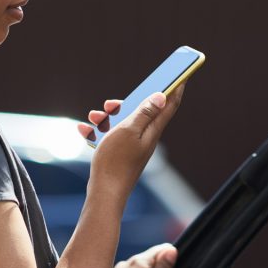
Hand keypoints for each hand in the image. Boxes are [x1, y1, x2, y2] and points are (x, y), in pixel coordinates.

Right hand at [77, 85, 184, 203]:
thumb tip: (162, 96)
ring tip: (93, 117)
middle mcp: (145, 138)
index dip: (176, 88)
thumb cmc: (116, 162)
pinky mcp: (120, 154)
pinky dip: (98, 131)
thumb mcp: (128, 130)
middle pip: (141, 112)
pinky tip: (85, 129)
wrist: (104, 193)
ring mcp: (132, 147)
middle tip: (110, 103)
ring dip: (107, 117)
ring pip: (122, 123)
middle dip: (125, 103)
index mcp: (152, 131)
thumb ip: (144, 112)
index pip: (170, 105)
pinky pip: (110, 136)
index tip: (182, 73)